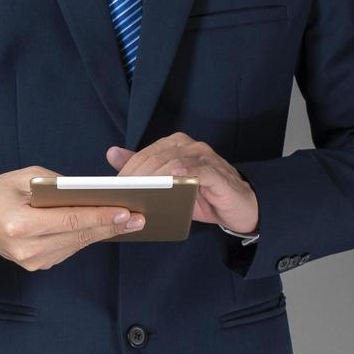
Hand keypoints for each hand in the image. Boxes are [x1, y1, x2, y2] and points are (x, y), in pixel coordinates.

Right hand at [0, 166, 144, 270]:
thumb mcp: (23, 177)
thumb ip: (56, 184)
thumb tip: (90, 192)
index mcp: (19, 224)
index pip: (68, 220)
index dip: (99, 216)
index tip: (125, 211)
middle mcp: (26, 248)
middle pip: (78, 236)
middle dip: (110, 225)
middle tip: (138, 217)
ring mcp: (31, 261)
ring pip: (77, 245)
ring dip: (102, 232)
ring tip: (128, 220)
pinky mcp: (37, 266)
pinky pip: (69, 249)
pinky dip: (86, 237)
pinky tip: (103, 227)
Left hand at [106, 132, 258, 232]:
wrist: (241, 208)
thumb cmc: (203, 196)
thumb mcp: (169, 184)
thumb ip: (142, 168)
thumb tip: (112, 153)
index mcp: (175, 145)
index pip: (144, 154)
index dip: (128, 171)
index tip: (115, 188)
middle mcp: (190, 146)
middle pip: (155, 157)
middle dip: (137, 177)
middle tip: (124, 194)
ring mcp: (205, 157)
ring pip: (172, 163)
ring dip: (154, 179)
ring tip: (141, 193)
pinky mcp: (217, 173)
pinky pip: (197, 171)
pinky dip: (183, 175)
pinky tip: (172, 180)